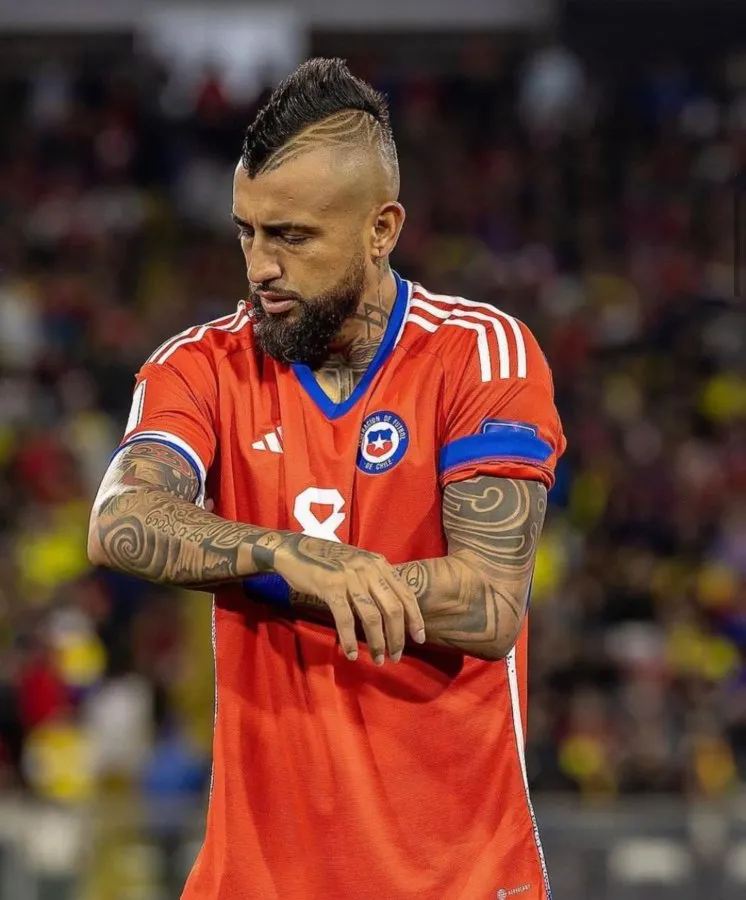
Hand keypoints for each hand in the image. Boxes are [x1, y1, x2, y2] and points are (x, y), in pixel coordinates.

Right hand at [275, 535, 425, 664]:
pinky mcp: (331, 586)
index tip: (419, 638)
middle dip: (397, 636)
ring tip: (378, 659)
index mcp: (379, 564)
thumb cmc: (327, 561)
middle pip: (393, 609)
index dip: (415, 618)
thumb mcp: (359, 564)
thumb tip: (391, 611)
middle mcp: (369, 569)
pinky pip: (345, 618)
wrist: (294, 549)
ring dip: (377, 642)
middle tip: (396, 656)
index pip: (406, 594)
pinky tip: (351, 653)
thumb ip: (375, 581)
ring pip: (372, 616)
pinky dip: (350, 639)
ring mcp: (350, 577)